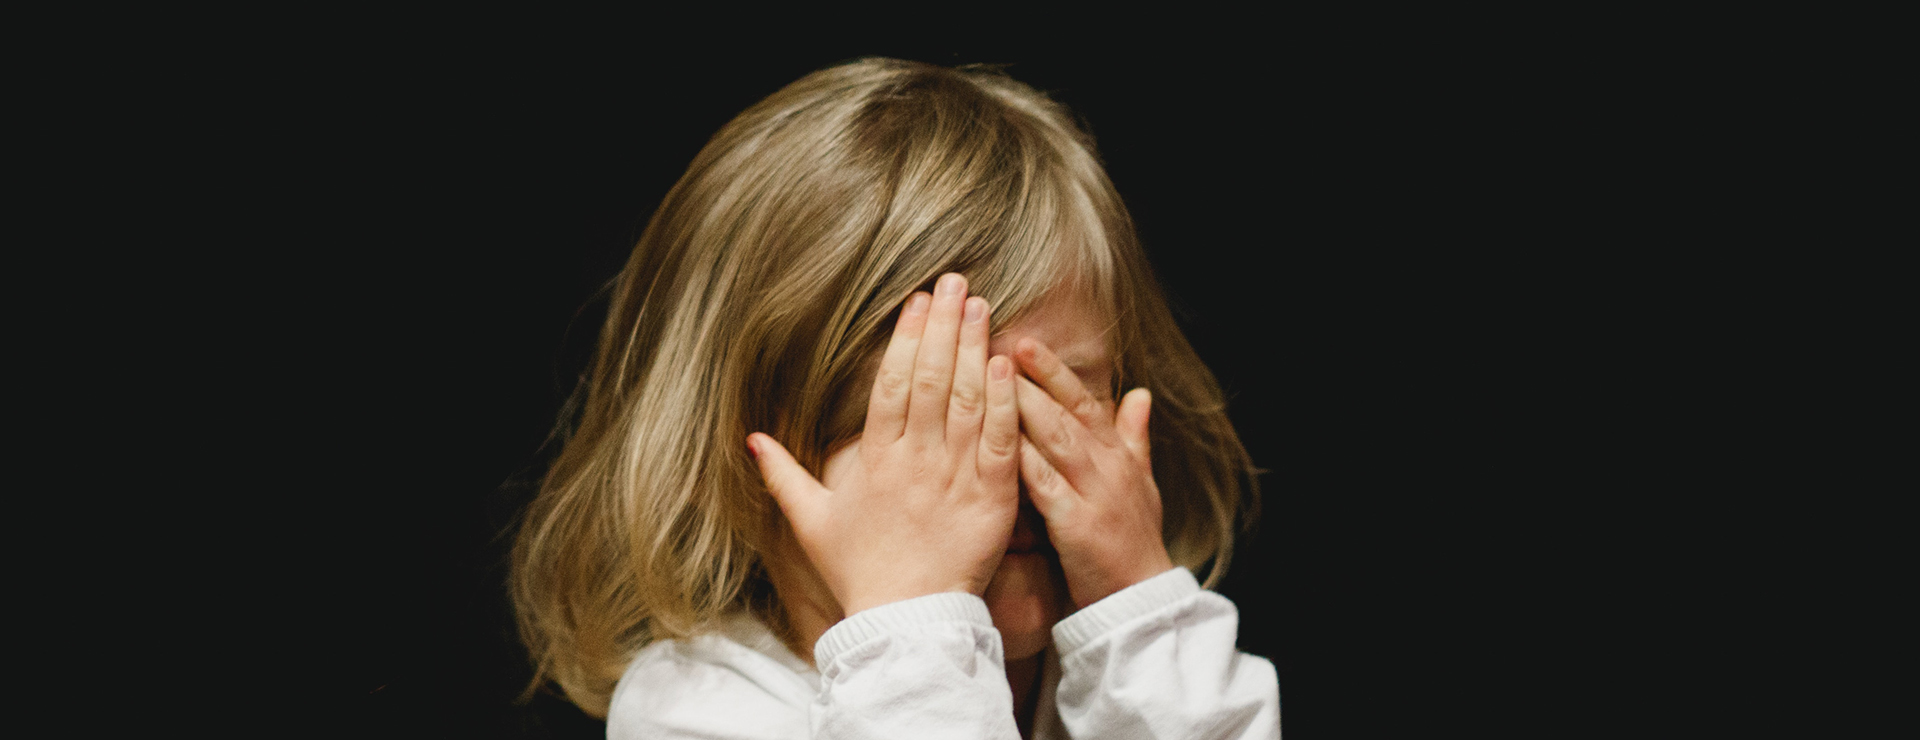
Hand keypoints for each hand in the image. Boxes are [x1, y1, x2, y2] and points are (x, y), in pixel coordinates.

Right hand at [749, 274, 1021, 615]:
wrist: (906, 623)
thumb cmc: (859, 573)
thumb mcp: (812, 523)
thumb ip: (784, 476)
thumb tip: (752, 439)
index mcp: (875, 461)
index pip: (892, 385)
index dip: (905, 338)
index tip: (917, 301)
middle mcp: (915, 461)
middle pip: (931, 379)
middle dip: (944, 326)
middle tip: (957, 283)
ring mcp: (954, 478)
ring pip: (966, 400)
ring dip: (976, 349)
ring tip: (983, 306)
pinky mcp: (991, 499)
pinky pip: (999, 441)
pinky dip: (1004, 401)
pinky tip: (1007, 363)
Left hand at [1014, 338, 1173, 609]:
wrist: (1140, 600)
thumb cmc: (1133, 541)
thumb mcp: (1141, 483)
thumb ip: (1134, 437)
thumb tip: (1141, 393)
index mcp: (1116, 454)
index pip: (1082, 400)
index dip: (1052, 370)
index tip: (1023, 340)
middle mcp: (1107, 466)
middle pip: (1065, 411)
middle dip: (1030, 376)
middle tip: (995, 344)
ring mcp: (1094, 493)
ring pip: (1055, 439)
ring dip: (1023, 406)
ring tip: (989, 378)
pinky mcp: (1077, 524)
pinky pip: (1045, 486)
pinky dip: (1023, 462)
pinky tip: (995, 442)